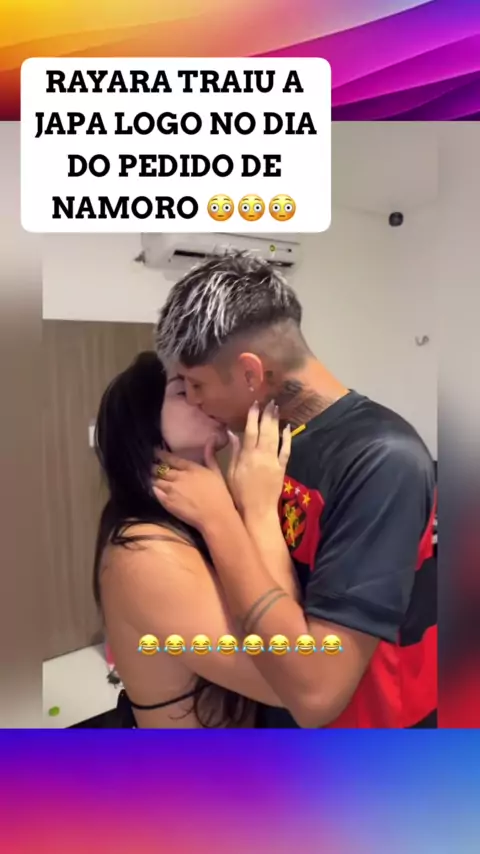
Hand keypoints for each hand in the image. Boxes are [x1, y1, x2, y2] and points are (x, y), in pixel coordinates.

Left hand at [152, 441, 235, 531]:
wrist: (216, 517)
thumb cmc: (220, 495)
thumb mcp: (217, 472)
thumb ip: (210, 456)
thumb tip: (211, 437)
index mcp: (191, 468)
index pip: (171, 459)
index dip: (161, 455)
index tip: (154, 451)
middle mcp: (179, 477)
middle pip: (160, 469)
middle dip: (154, 466)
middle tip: (149, 465)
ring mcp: (171, 489)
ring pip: (156, 480)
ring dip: (152, 477)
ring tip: (149, 476)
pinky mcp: (167, 502)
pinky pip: (155, 492)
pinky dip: (153, 488)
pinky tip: (152, 488)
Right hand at [226, 401, 290, 517]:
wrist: (256, 511)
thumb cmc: (238, 493)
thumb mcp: (230, 473)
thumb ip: (233, 452)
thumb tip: (231, 433)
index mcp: (246, 456)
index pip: (250, 431)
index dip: (252, 416)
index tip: (254, 404)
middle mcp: (261, 456)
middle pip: (265, 431)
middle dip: (267, 415)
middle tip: (269, 401)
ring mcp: (273, 461)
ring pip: (275, 437)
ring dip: (276, 422)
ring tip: (276, 409)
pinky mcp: (282, 468)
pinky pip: (286, 451)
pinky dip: (287, 438)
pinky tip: (287, 428)